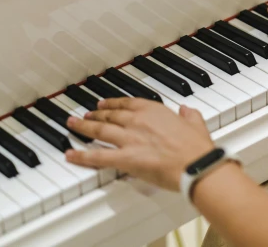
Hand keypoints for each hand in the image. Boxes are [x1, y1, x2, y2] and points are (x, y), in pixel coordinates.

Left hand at [66, 98, 214, 190]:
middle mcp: (138, 121)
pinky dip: (81, 155)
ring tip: (73, 125)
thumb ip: (189, 115)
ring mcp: (129, 139)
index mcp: (154, 110)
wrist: (194, 164)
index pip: (127, 103)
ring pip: (100, 130)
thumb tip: (187, 110)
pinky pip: (97, 156)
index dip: (113, 103)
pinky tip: (70, 154)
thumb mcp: (196, 123)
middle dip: (95, 114)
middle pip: (110, 115)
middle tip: (85, 115)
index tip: (104, 103)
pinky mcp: (125, 158)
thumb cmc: (196, 147)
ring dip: (84, 127)